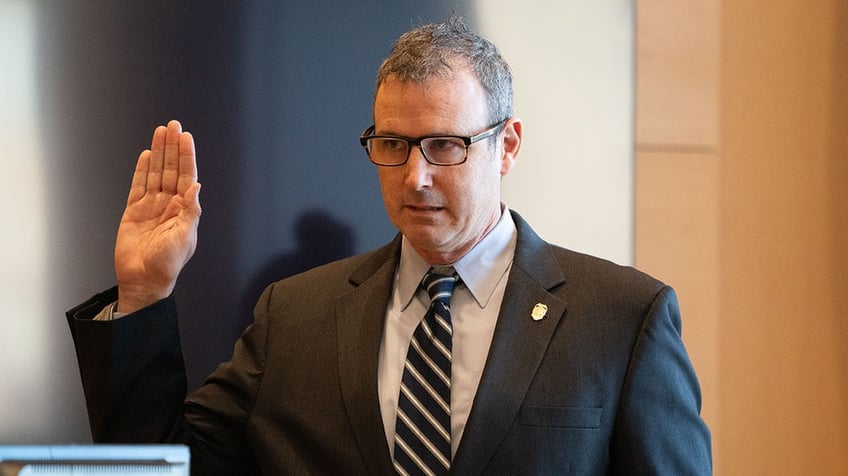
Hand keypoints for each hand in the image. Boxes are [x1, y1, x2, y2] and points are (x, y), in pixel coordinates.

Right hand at [115, 120, 201, 312]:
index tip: (186, 138)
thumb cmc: (167, 264)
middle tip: (173, 126)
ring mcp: (151, 206)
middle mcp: (169, 204)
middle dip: (172, 147)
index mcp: (184, 209)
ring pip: (156, 173)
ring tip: (160, 132)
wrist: (143, 279)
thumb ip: (191, 211)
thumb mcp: (185, 238)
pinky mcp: (134, 210)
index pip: (187, 176)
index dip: (186, 156)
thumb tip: (197, 187)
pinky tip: (147, 155)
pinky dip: (142, 170)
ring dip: (159, 152)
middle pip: (171, 169)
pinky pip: (138, 185)